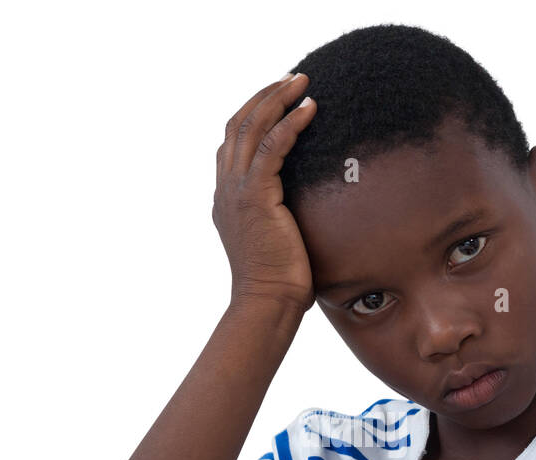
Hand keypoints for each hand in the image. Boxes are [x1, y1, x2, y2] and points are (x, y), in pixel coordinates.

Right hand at [213, 72, 317, 314]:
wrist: (267, 303)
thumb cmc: (278, 282)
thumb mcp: (274, 240)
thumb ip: (278, 217)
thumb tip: (302, 213)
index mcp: (226, 198)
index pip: (232, 143)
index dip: (252, 115)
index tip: (277, 99)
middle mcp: (225, 189)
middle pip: (237, 125)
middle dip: (264, 97)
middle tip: (291, 79)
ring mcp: (237, 191)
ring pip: (252, 128)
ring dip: (277, 99)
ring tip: (301, 81)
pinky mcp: (255, 196)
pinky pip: (272, 146)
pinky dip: (290, 123)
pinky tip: (310, 109)